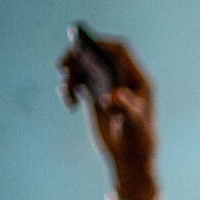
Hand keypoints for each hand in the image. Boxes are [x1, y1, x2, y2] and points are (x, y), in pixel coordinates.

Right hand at [58, 35, 156, 198]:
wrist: (130, 157)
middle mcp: (122, 78)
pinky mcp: (96, 95)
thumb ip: (127, 108)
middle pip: (97, 54)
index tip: (82, 46)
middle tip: (61, 67)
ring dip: (70, 76)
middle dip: (77, 57)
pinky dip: (69, 88)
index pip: (120, 50)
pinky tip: (70, 104)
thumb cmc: (138, 141)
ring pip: (84, 67)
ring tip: (66, 93)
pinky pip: (78, 82)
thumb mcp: (134, 125)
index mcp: (137, 79)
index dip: (102, 43)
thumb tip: (114, 95)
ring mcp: (108, 85)